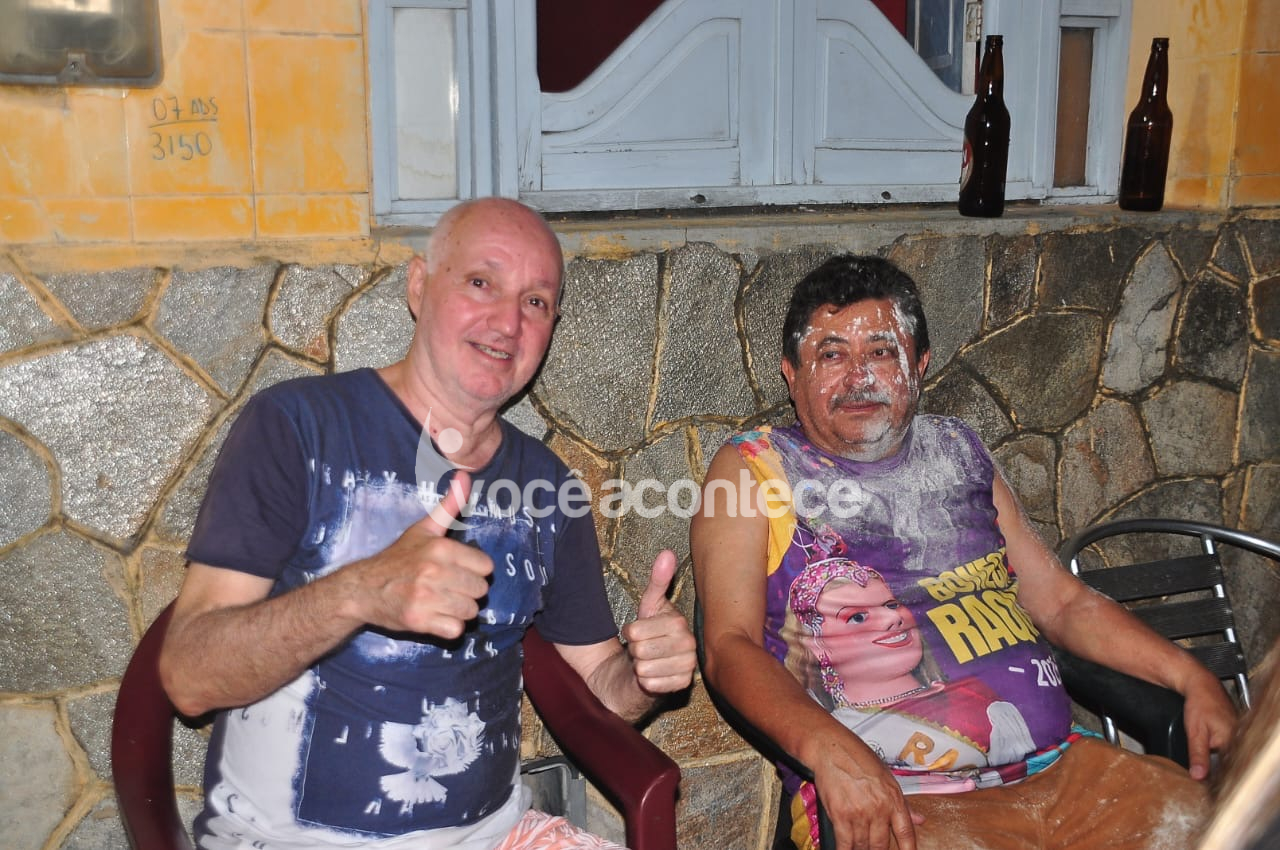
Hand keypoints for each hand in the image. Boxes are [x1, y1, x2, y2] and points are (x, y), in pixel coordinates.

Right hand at [353, 471, 493, 638]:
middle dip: (467, 591)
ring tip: (441, 601)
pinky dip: (448, 627)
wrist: (362, 589)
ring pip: (470, 611)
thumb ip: (449, 506)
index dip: (475, 570)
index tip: (458, 570)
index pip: (486, 567)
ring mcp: (426, 597)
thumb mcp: (424, 529)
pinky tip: (435, 616)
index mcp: (441, 548)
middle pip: (480, 591)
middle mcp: (434, 572)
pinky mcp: (419, 621)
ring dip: (459, 610)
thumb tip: (465, 476)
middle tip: (448, 587)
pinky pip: (455, 630)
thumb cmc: (398, 558)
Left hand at [620, 549, 696, 694]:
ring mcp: (687, 667)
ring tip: (649, 661)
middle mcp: (689, 645)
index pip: (636, 630)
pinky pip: (649, 684)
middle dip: (634, 650)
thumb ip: (658, 581)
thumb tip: (667, 552)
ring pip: (643, 668)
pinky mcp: (681, 687)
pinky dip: (645, 682)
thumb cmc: (647, 635)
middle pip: (640, 649)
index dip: (631, 632)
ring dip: (639, 666)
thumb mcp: (649, 605)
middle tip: (644, 649)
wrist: (648, 667)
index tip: (640, 632)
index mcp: (680, 623)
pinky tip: (653, 677)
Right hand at [807, 732, 922, 849]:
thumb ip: (902, 802)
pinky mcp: (840, 815)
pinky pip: (844, 843)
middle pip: (881, 845)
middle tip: (872, 847)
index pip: (906, 833)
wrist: (831, 748)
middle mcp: (879, 808)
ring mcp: (860, 813)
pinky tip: (844, 849)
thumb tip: (919, 819)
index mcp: (894, 798)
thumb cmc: (857, 758)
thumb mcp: (886, 777)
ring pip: (862, 846)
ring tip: (857, 846)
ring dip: (859, 849)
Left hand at [1182, 666, 1238, 779]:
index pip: (1227, 768)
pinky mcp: (1236, 729)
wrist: (1201, 685)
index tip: (1206, 786)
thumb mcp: (1194, 732)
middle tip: (1205, 778)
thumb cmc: (1199, 704)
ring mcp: (1239, 733)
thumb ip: (1197, 755)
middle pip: (1230, 762)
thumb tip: (1199, 776)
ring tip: (1209, 766)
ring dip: (1220, 760)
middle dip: (1218, 770)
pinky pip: (1230, 745)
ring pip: (1230, 754)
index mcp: (1232, 741)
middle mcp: (1240, 738)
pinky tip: (1214, 753)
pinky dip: (1222, 750)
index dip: (1216, 778)